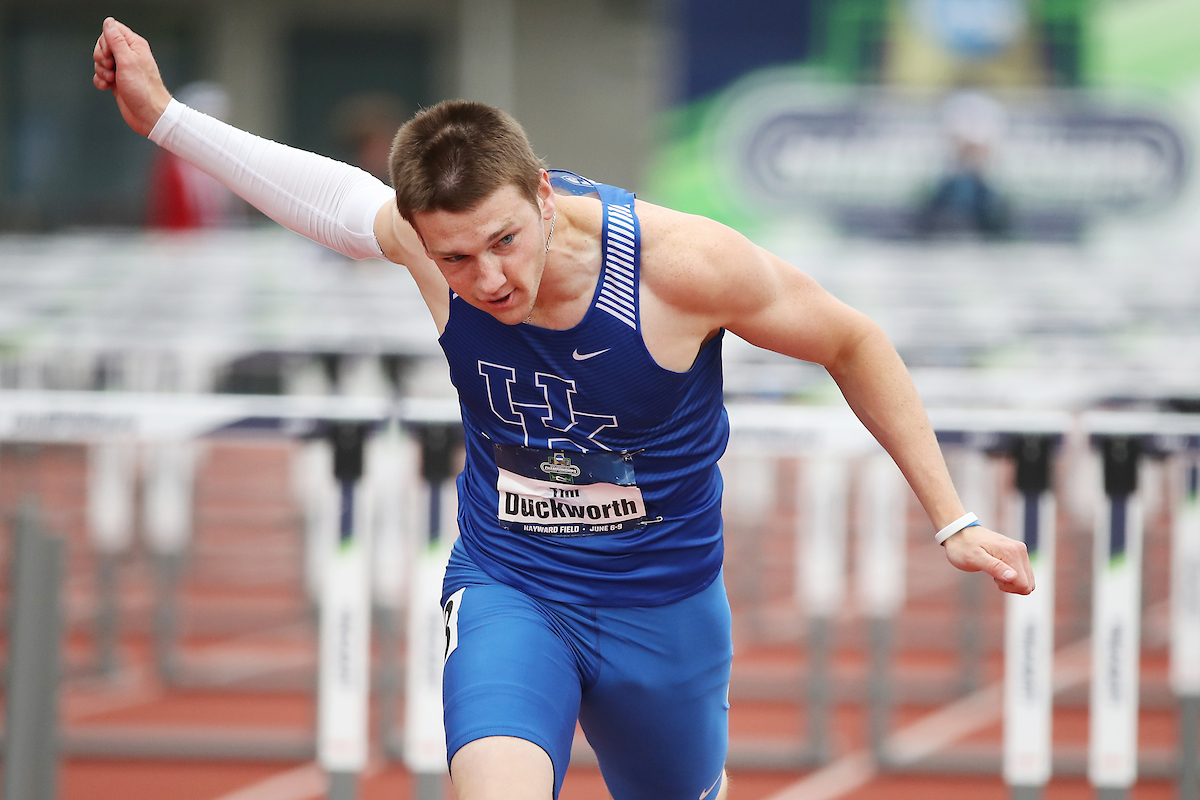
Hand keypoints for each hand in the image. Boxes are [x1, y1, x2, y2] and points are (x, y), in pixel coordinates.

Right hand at [93, 17, 171, 136]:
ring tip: (112, 80)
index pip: (112, 30)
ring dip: (101, 71)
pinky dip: (100, 81)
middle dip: (101, 57)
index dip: (105, 41)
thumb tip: (109, 22)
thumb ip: (116, 40)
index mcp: (135, 46)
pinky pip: (101, 75)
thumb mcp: (127, 60)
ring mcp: (123, 69)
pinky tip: (107, 87)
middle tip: (111, 68)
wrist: (149, 115)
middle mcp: (129, 56)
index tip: (110, 54)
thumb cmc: (144, 90)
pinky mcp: (117, 81)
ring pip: (100, 61)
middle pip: (103, 46)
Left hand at [942, 525, 1034, 594]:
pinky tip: (996, 569)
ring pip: (1026, 579)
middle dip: (1011, 586)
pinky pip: (1022, 573)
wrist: (958, 532)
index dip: (1008, 587)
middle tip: (993, 576)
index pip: (1024, 584)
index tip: (993, 578)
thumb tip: (1013, 577)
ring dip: (1010, 582)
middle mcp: (1020, 550)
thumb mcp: (973, 559)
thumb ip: (994, 568)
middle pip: (1028, 583)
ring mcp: (1020, 550)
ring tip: (993, 571)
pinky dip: (1010, 576)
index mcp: (1012, 552)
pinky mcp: (1017, 552)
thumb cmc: (962, 547)